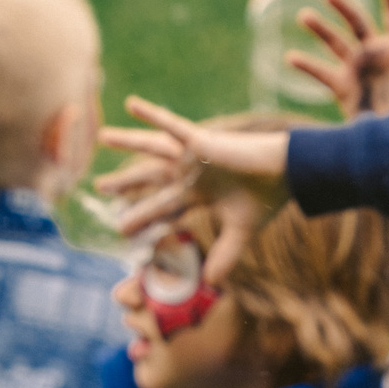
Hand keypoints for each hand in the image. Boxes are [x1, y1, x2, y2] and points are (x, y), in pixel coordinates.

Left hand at [98, 99, 287, 281]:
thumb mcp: (241, 232)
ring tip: (102, 137)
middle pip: (150, 179)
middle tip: (100, 187)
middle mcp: (191, 174)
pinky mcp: (200, 141)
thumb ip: (225, 256)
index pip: (163, 208)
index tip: (121, 231)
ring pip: (152, 150)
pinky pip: (171, 125)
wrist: (288, 173)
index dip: (144, 218)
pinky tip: (130, 104)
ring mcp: (193, 156)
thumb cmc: (268, 197)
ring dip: (127, 142)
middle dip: (125, 184)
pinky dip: (151, 115)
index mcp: (199, 195)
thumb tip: (213, 283)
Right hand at [290, 0, 388, 119]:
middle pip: (358, 22)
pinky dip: (306, 65)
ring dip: (320, 29)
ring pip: (334, 42)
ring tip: (303, 17)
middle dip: (344, 7)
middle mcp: (374, 53)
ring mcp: (356, 69)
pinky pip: (321, 73)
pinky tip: (290, 57)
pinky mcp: (342, 87)